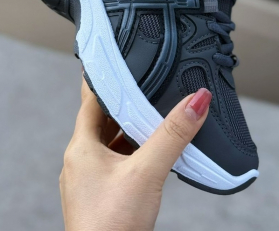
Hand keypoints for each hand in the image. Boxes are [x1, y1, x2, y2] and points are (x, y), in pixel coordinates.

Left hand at [60, 77, 211, 230]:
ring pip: (112, 142)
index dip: (106, 81)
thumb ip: (173, 135)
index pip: (91, 101)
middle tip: (148, 87)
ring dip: (131, 129)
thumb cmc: (111, 226)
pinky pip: (118, 161)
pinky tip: (152, 152)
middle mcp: (81, 161)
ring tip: (154, 115)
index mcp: (81, 148)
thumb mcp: (147, 171)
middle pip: (103, 120)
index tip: (121, 63)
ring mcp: (91, 179)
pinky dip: (134, 151)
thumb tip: (197, 101)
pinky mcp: (102, 194)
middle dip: (126, 105)